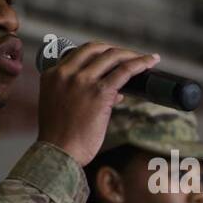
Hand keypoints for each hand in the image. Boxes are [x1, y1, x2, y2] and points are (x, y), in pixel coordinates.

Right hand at [36, 43, 160, 166]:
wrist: (58, 153)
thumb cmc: (60, 138)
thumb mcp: (60, 106)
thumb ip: (81, 94)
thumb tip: (115, 93)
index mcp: (52, 74)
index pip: (80, 53)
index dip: (100, 52)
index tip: (112, 57)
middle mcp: (66, 73)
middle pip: (97, 49)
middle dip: (116, 50)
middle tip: (130, 57)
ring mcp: (83, 81)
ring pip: (112, 56)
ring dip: (131, 55)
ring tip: (145, 59)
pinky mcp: (99, 92)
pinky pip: (124, 71)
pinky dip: (140, 63)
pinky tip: (150, 62)